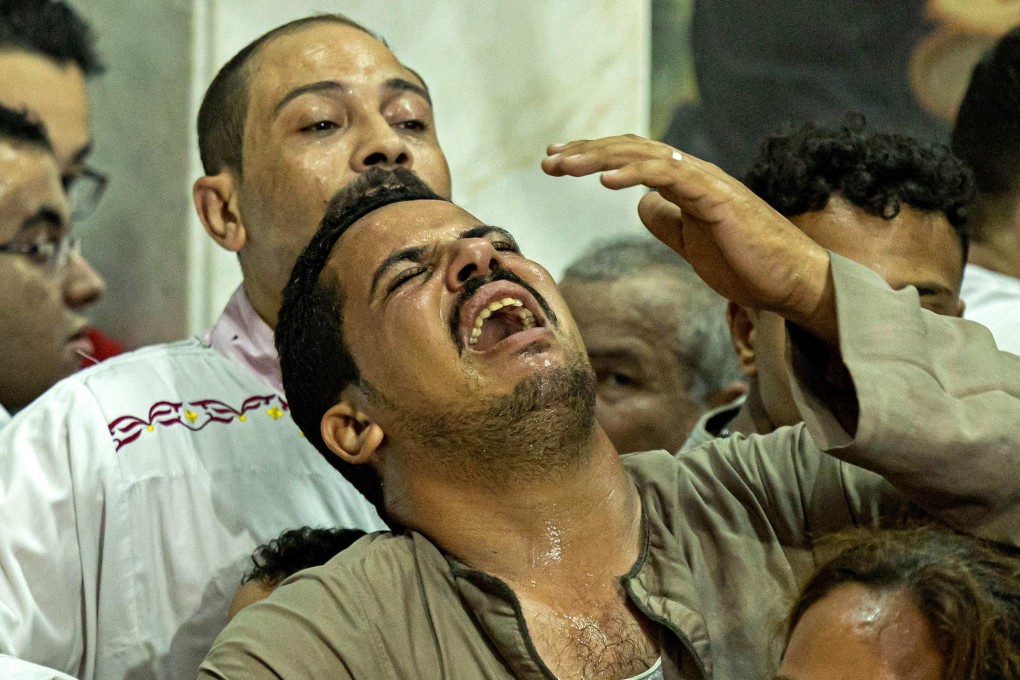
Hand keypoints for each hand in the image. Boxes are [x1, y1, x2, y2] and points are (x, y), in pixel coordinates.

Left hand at [542, 135, 834, 335]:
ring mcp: (706, 182)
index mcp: (685, 183)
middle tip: (548, 160)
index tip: (557, 162)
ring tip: (564, 165)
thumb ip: (667, 221)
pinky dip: (636, 173)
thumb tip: (640, 204)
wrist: (791, 283)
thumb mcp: (691, 243)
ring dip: (600, 158)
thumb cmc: (746, 264)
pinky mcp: (717, 198)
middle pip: (631, 150)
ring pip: (644, 156)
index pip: (632, 158)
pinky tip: (606, 179)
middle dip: (585, 152)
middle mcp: (693, 173)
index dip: (594, 156)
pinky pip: (670, 176)